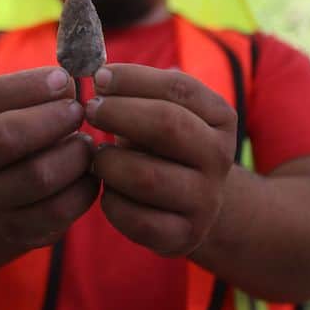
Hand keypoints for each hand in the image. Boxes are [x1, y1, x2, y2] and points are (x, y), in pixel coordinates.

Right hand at [0, 66, 98, 247]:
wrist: (9, 194)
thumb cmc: (29, 133)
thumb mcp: (24, 105)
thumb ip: (46, 85)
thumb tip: (76, 70)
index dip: (29, 85)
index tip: (65, 79)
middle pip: (5, 137)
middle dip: (50, 119)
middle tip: (79, 111)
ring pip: (38, 175)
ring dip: (74, 154)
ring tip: (86, 144)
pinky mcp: (18, 229)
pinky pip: (59, 210)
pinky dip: (85, 187)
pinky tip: (90, 173)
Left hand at [85, 64, 236, 255]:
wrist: (193, 202)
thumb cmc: (163, 144)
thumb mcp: (161, 110)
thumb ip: (136, 89)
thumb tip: (97, 73)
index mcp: (220, 117)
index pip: (178, 87)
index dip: (133, 79)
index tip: (97, 76)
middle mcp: (220, 157)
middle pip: (167, 125)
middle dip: (119, 113)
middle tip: (89, 110)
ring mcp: (206, 200)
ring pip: (146, 176)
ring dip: (109, 162)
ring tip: (95, 157)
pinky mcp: (184, 236)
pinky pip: (136, 218)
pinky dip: (110, 201)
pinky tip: (105, 188)